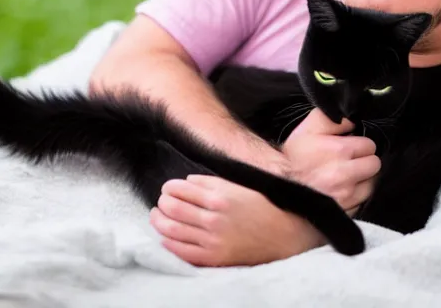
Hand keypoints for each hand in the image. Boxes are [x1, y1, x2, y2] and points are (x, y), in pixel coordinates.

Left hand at [150, 175, 324, 266]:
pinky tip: (165, 236)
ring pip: (172, 229)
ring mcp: (212, 240)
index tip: (168, 188)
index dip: (170, 188)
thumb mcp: (238, 187)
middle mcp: (213, 218)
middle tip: (161, 201)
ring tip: (157, 215)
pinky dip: (168, 242)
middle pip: (173, 208)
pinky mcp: (214, 258)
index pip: (181, 190)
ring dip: (159, 220)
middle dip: (162, 202)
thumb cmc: (261, 207)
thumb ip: (211, 183)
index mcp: (220, 197)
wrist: (282, 234)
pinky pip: (181, 252)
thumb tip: (186, 183)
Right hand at [283, 108, 380, 214]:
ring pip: (370, 185)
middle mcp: (347, 174)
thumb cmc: (292, 157)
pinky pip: (361, 203)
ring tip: (344, 177)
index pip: (369, 145)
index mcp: (341, 150)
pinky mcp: (345, 212)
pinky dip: (354, 197)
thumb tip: (352, 120)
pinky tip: (339, 192)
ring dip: (362, 181)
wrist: (277, 187)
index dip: (358, 144)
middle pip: (374, 165)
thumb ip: (331, 118)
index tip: (348, 147)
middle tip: (348, 161)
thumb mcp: (308, 128)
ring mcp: (347, 196)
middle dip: (364, 161)